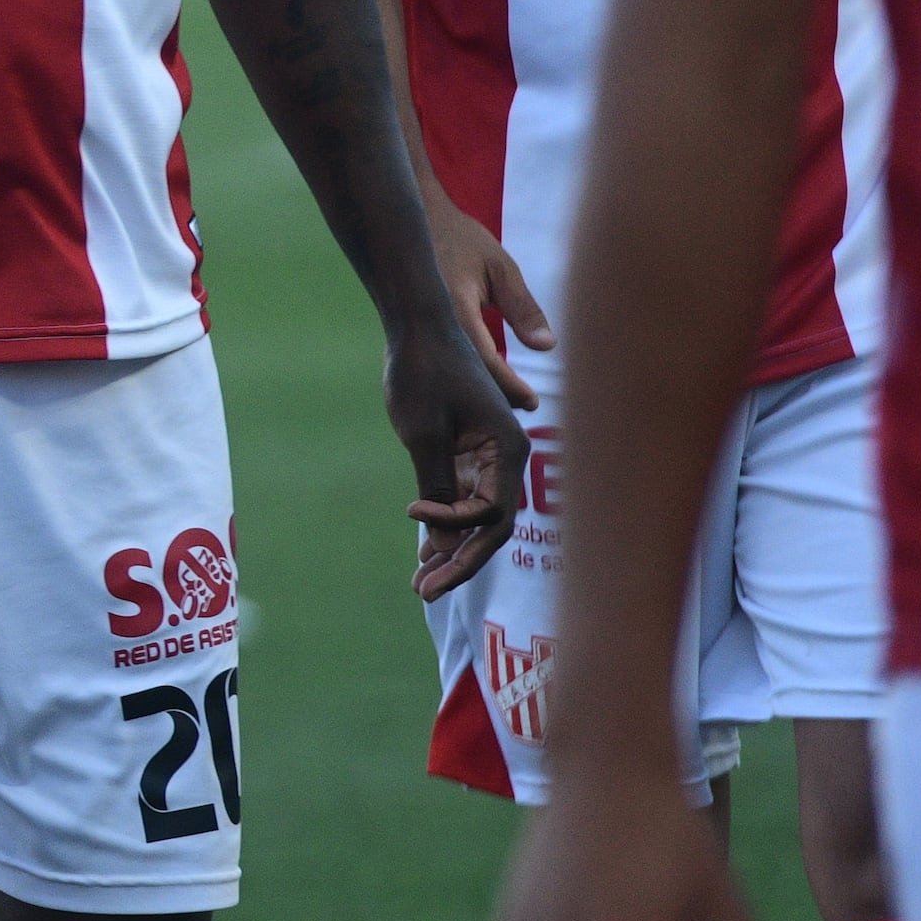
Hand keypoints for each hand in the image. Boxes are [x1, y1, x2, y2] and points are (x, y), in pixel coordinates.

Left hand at [386, 309, 526, 601]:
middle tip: (424, 593)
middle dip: (460, 562)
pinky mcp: (467, 453)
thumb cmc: (423, 372)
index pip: (492, 514)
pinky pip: (463, 500)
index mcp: (508, 450)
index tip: (412, 513)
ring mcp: (488, 457)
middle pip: (491, 526)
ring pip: (477, 518)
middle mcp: (506, 457)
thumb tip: (443, 538)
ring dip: (451, 551)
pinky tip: (425, 555)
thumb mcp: (424, 433)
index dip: (456, 527)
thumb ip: (438, 484)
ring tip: (422, 586)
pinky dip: (444, 525)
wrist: (418, 327)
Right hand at [426, 195, 550, 414]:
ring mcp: (413, 330)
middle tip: (523, 409)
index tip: (532, 403)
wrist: (407, 221)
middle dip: (494, 397)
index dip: (509, 386)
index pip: (485, 360)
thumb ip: (523, 307)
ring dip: (475, 392)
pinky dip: (459, 377)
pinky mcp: (406, 332)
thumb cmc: (458, 238)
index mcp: (453, 308)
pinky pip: (437, 362)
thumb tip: (547, 347)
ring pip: (448, 374)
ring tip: (504, 405)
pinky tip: (476, 387)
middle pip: (464, 377)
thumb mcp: (499, 267)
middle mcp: (430, 324)